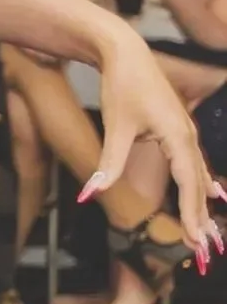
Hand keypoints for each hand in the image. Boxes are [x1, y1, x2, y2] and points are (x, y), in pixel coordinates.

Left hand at [86, 27, 225, 261]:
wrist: (125, 52)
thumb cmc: (120, 87)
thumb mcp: (115, 127)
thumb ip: (108, 164)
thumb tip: (90, 194)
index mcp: (179, 139)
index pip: (188, 186)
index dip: (190, 215)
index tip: (194, 241)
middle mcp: (189, 138)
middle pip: (199, 185)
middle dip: (200, 218)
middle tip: (203, 250)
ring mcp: (186, 133)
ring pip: (199, 176)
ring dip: (202, 204)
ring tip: (207, 232)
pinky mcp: (179, 128)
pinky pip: (195, 163)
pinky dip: (202, 184)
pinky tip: (213, 195)